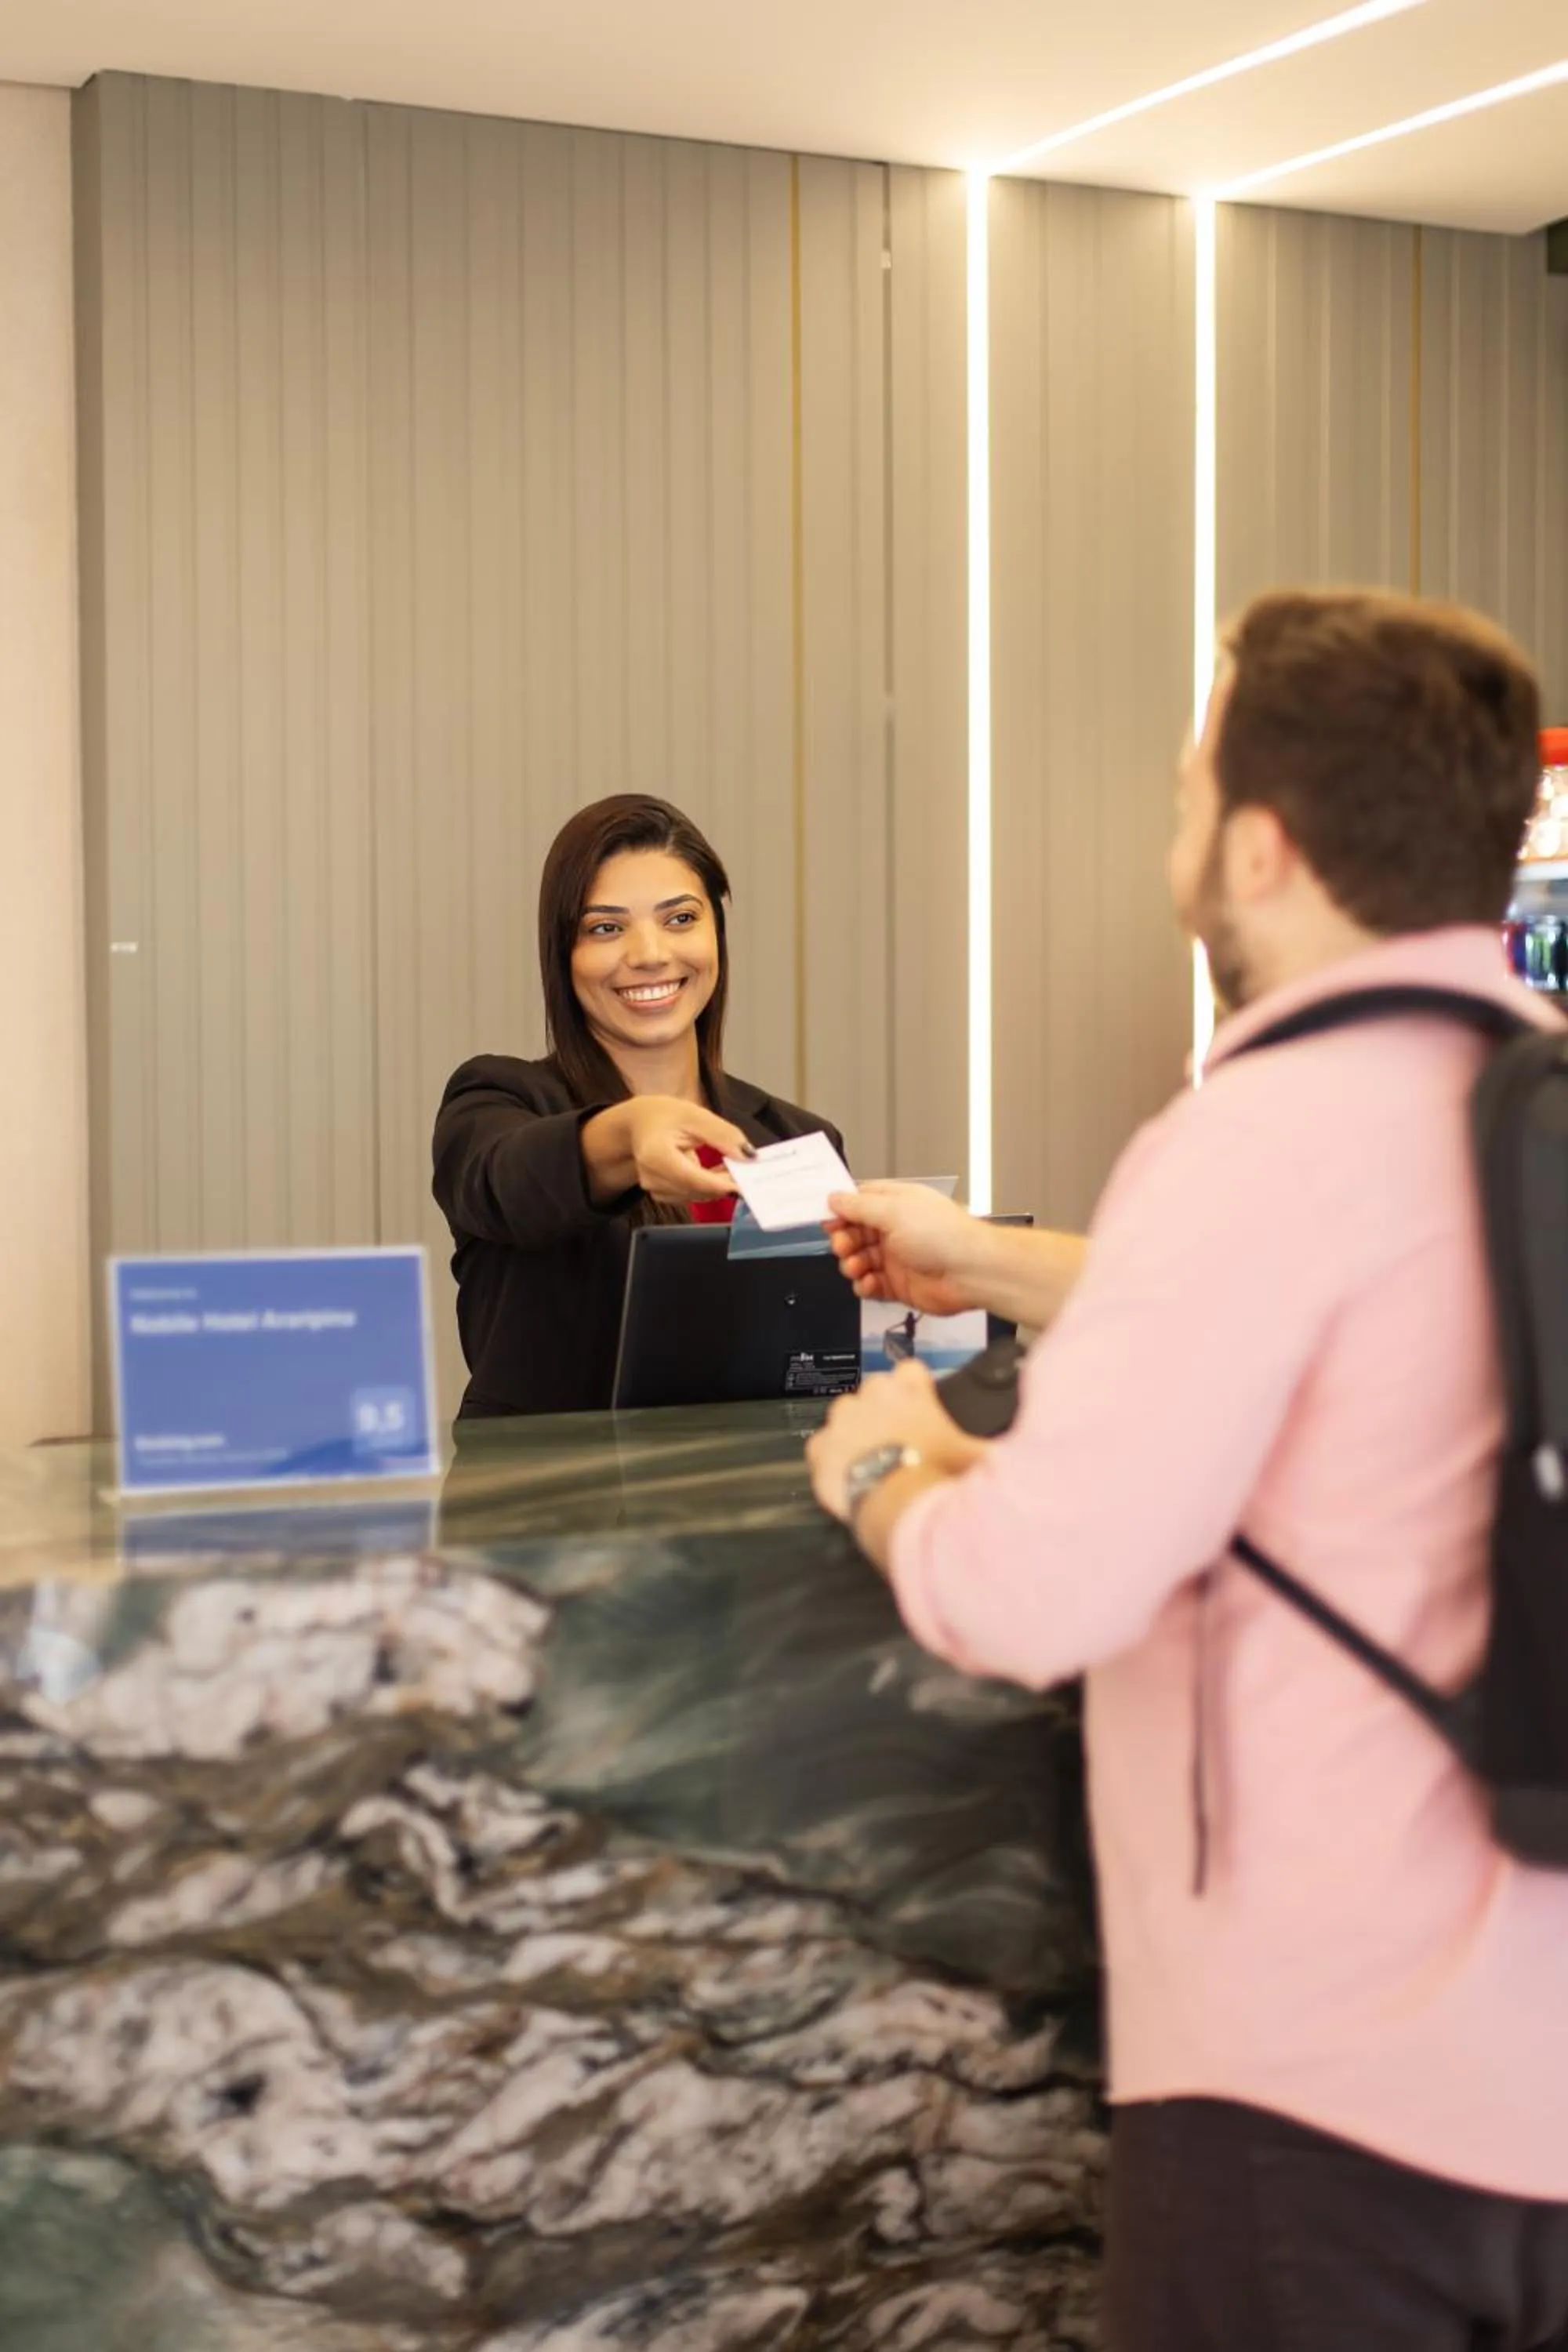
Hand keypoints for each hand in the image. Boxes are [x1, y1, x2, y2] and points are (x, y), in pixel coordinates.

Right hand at [583, 1097, 752, 1206]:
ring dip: (716, 1185)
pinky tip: (714, 1173)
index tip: (748, 1183)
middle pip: (697, 1190)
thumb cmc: (664, 1115)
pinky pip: (691, 1195)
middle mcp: (651, 1177)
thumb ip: (723, 1135)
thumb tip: (749, 1156)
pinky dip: (706, 1187)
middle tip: (747, 1168)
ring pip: (696, 1195)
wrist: (638, 1123)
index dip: (723, 1184)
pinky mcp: (660, 1194)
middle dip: (724, 1182)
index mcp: (655, 1155)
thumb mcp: (696, 1115)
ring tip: (730, 1166)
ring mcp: (653, 1188)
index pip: (694, 1179)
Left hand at [806, 1359, 985, 1523]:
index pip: (909, 1370)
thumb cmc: (938, 1475)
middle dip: (884, 1411)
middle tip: (900, 1441)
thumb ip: (991, 1444)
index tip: (920, 1406)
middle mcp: (871, 1396)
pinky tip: (851, 1476)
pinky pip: (822, 1446)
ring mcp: (841, 1420)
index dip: (916, 1388)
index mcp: (909, 1389)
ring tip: (874, 1460)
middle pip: (875, 1392)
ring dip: (856, 1431)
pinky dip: (832, 1458)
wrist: (899, 1507)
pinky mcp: (819, 1447)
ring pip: (845, 1415)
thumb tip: (1007, 1449)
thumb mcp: (977, 1455)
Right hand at [825, 1182, 986, 1317]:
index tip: (827, 1219)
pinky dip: (864, 1286)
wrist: (971, 1272)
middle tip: (843, 1245)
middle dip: (843, 1240)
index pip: (858, 1202)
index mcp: (895, 1204)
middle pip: (854, 1233)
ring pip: (859, 1260)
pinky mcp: (899, 1284)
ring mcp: (897, 1257)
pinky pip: (871, 1285)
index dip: (840, 1211)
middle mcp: (895, 1229)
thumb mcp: (893, 1211)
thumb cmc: (946, 1236)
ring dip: (852, 1264)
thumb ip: (860, 1206)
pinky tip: (868, 1283)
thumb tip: (835, 1198)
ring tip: (857, 1267)